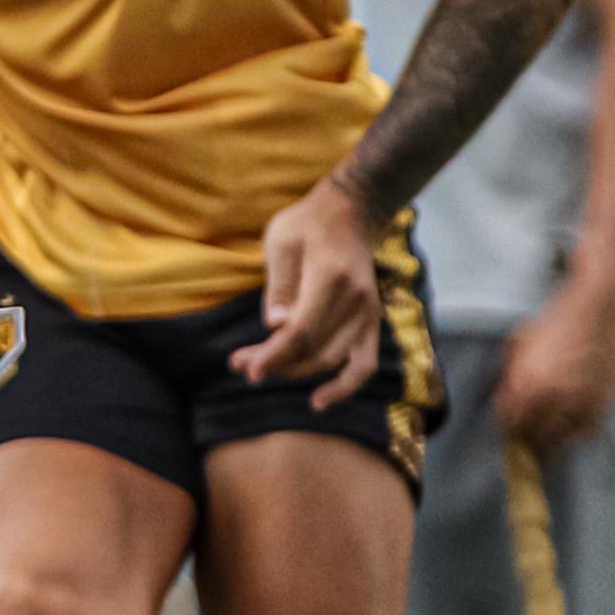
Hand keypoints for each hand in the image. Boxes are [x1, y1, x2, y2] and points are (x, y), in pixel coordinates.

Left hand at [236, 176, 384, 408]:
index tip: (246, 368)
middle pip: (315, 349)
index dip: (274, 354)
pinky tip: (319, 402)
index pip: (302, 330)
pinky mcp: (372, 321)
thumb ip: (279, 288)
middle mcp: (357, 299)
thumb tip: (276, 328)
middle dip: (277, 363)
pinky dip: (344, 387)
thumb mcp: (280, 243)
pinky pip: (363, 364)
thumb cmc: (306, 225)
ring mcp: (369, 312)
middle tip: (242, 365)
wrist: (349, 212)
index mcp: (331, 277)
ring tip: (262, 369)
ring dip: (296, 372)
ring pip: (333, 360)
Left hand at [495, 276, 614, 450]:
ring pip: (558, 441)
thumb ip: (510, 375)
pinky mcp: (602, 403)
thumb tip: (505, 402)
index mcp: (527, 383)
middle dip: (526, 439)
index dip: (506, 429)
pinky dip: (574, 433)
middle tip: (524, 438)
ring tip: (545, 435)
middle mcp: (553, 398)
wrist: (601, 306)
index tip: (507, 431)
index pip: (509, 425)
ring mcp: (580, 403)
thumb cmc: (559, 319)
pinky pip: (583, 433)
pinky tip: (568, 426)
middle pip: (532, 439)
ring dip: (549, 440)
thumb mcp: (521, 342)